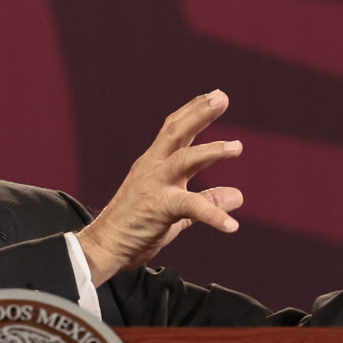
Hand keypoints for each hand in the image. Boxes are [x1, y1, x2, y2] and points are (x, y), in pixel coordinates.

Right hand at [78, 90, 243, 285]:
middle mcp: (153, 168)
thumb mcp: (177, 210)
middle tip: (222, 97)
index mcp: (154, 164)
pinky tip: (231, 225)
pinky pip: (191, 208)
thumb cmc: (136, 227)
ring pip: (183, 159)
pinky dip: (213, 215)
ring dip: (211, 151)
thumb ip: (207, 200)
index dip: (194, 111)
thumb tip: (238, 195)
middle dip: (200, 113)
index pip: (174, 130)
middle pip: (176, 132)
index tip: (215, 95)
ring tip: (236, 147)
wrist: (104, 247)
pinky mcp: (158, 208)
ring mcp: (154, 186)